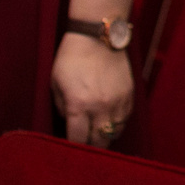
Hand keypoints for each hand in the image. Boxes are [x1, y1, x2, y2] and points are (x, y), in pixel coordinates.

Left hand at [51, 32, 133, 148]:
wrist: (97, 37)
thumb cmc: (71, 58)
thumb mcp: (56, 83)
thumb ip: (61, 107)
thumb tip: (68, 122)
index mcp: (79, 105)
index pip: (77, 139)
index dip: (72, 146)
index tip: (69, 147)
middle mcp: (100, 107)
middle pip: (99, 141)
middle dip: (90, 147)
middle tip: (84, 145)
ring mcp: (117, 101)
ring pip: (115, 133)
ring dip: (105, 137)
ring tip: (98, 135)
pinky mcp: (129, 94)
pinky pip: (125, 119)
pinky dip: (117, 124)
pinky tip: (109, 121)